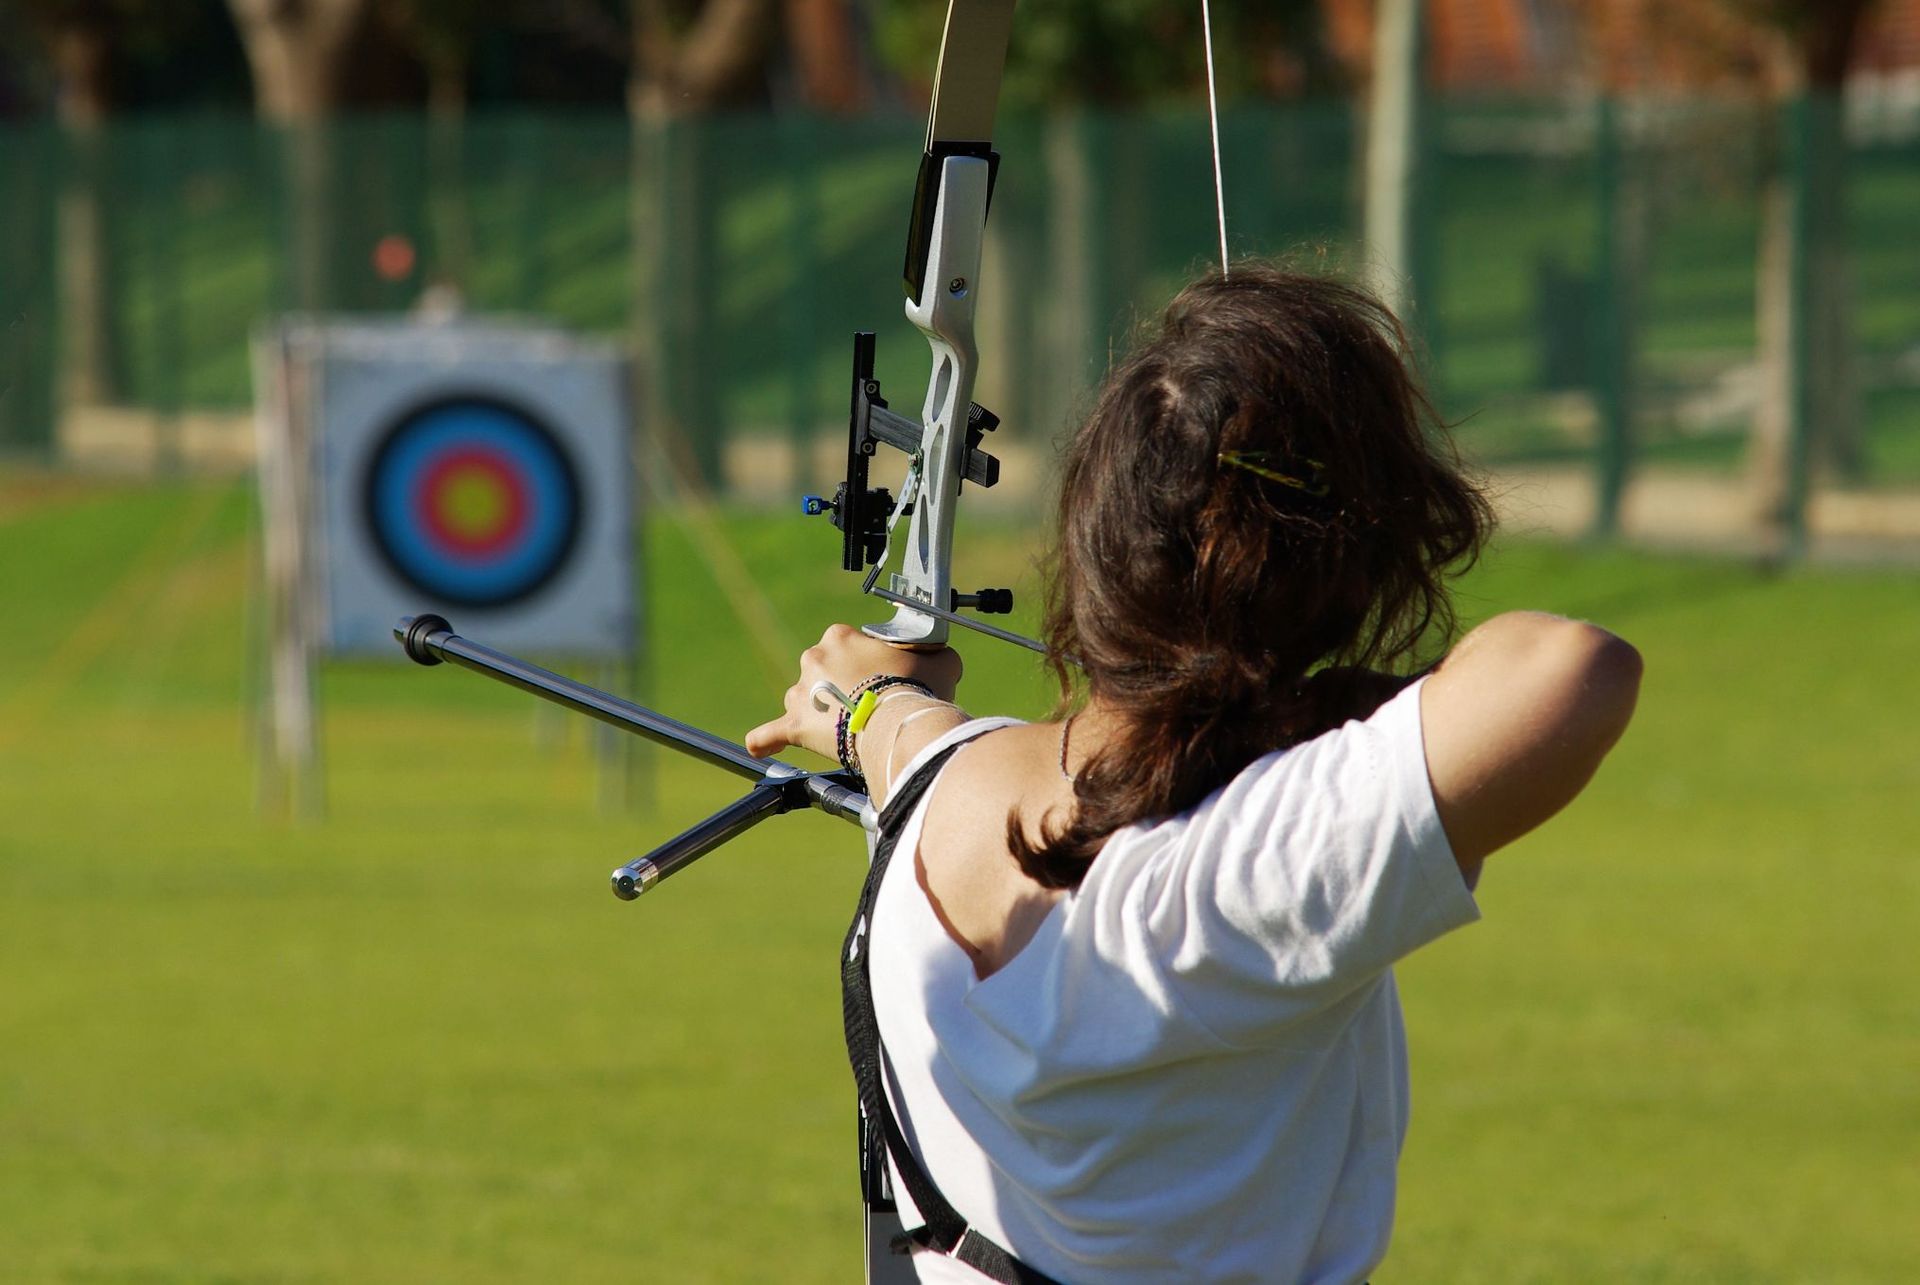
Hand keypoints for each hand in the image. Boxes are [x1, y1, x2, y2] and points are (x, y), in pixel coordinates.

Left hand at [744, 624, 961, 760]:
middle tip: (868, 706)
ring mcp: (801, 693)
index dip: (865, 665)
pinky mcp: (795, 726)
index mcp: (841, 636)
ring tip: (843, 730)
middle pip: (823, 671)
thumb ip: (933, 654)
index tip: (881, 680)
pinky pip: (771, 733)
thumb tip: (940, 659)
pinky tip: (760, 745)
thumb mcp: (939, 660)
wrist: (898, 723)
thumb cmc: (917, 689)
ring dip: (818, 712)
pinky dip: (766, 740)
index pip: (847, 646)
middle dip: (840, 688)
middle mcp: (814, 658)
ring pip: (804, 701)